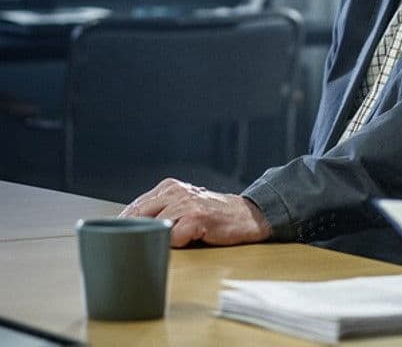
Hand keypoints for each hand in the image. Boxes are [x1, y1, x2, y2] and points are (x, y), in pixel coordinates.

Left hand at [119, 178, 271, 247]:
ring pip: (154, 227)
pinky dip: (177, 244)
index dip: (124, 226)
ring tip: (167, 245)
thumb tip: (129, 232)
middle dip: (133, 235)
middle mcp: (175, 191)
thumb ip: (161, 211)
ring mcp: (185, 203)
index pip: (134, 207)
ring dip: (157, 240)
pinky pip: (173, 237)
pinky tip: (190, 241)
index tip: (118, 241)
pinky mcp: (196, 217)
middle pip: (138, 216)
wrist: (248, 215)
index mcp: (168, 187)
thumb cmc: (214, 216)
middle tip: (132, 249)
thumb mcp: (184, 205)